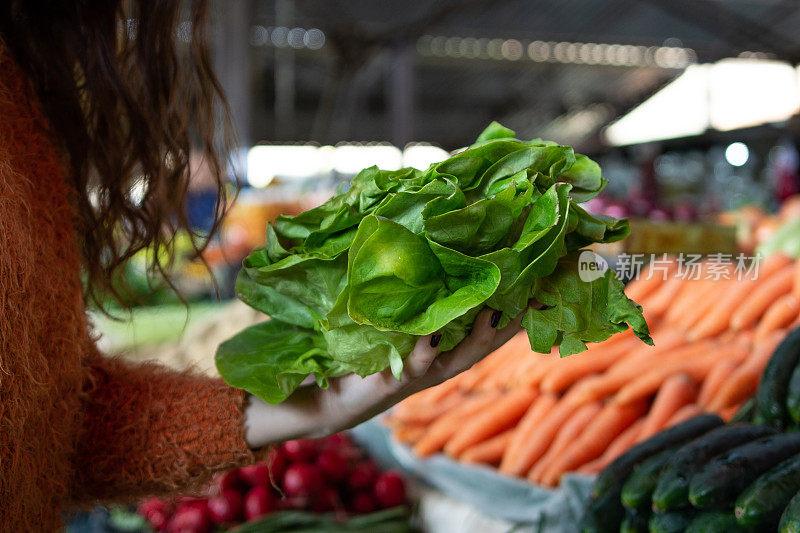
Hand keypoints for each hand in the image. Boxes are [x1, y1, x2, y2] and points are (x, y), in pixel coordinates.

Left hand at [243, 308, 524, 447]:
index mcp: (438, 350)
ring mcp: (412, 377)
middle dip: (508, 325)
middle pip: (481, 347)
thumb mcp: (390, 321)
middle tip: (532, 295)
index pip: (484, 330)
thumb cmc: (359, 354)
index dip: (515, 312)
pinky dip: (422, 350)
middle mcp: (433, 366)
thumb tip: (423, 247)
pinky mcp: (385, 382)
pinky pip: (409, 366)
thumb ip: (411, 296)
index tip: (541, 286)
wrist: (321, 399)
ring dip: (475, 338)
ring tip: (494, 311)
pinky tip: (432, 333)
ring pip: (454, 360)